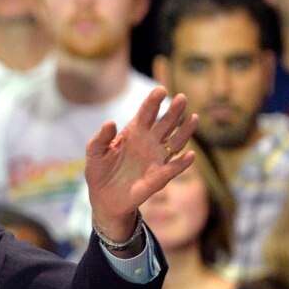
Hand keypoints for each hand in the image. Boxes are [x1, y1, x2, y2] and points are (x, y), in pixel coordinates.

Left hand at [85, 86, 197, 240]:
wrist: (103, 197)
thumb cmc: (99, 171)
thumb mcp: (94, 153)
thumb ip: (100, 138)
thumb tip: (110, 123)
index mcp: (134, 133)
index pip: (146, 113)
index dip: (153, 102)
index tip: (160, 90)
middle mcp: (149, 142)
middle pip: (166, 123)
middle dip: (174, 111)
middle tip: (181, 98)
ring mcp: (156, 158)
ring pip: (176, 142)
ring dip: (185, 131)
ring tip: (193, 119)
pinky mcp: (159, 177)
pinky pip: (174, 168)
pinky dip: (182, 163)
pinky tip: (190, 155)